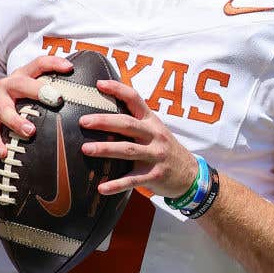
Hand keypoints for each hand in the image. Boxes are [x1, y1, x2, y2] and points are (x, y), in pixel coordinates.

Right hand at [0, 55, 72, 157]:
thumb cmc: (14, 106)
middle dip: (39, 90)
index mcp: (21, 77)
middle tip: (57, 99)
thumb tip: (83, 99)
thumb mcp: (27, 96)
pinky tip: (4, 152)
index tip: (70, 68)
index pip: (38, 64)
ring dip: (17, 121)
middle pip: (22, 84)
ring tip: (30, 131)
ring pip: (4, 110)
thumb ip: (47, 95)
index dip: (53, 63)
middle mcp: (6, 86)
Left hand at [79, 79, 198, 197]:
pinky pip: (133, 180)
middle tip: (84, 121)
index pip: (135, 99)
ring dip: (105, 149)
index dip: (118, 89)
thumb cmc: (164, 148)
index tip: (99, 84)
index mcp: (152, 121)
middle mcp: (154, 135)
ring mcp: (155, 155)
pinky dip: (116, 184)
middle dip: (105, 122)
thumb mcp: (155, 129)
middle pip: (128, 124)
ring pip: (128, 150)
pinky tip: (102, 188)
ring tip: (85, 149)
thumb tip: (103, 114)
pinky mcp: (154, 175)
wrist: (190, 173)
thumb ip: (135, 122)